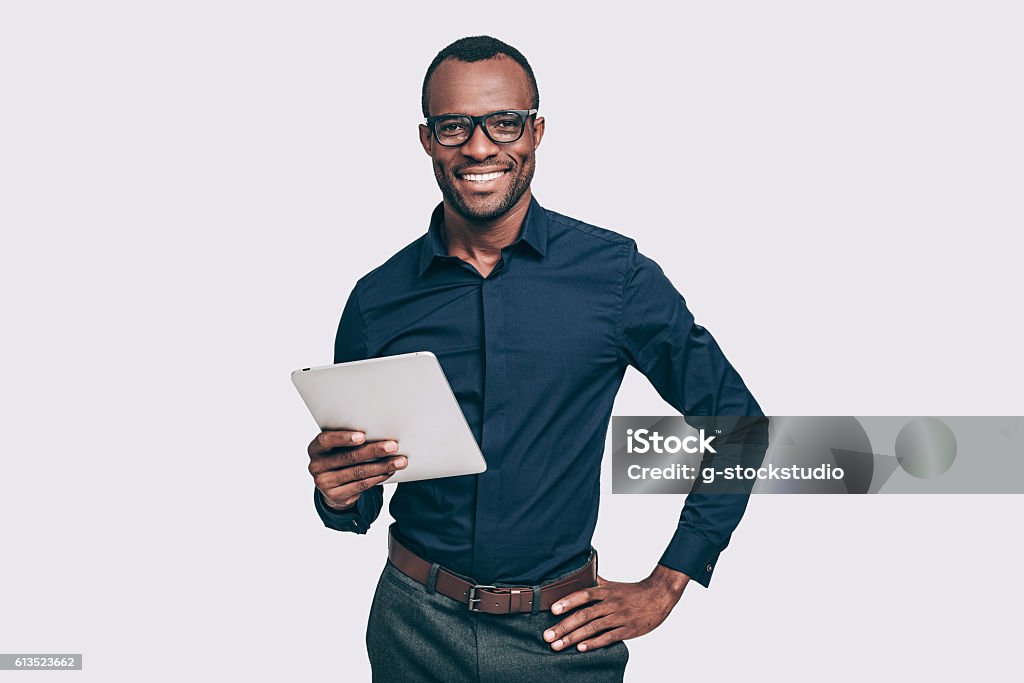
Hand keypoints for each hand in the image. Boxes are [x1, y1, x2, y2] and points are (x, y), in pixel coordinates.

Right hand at [307, 430, 406, 510]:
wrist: (331, 485)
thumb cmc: (339, 457)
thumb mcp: (338, 447)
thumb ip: (351, 441)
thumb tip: (380, 432)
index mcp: (315, 449)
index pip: (325, 440)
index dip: (343, 438)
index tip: (362, 436)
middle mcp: (316, 466)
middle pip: (348, 457)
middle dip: (374, 451)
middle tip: (392, 446)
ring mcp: (324, 483)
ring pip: (358, 472)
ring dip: (382, 466)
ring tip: (399, 461)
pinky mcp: (335, 496)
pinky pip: (361, 485)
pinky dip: (378, 477)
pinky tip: (389, 471)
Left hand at [542, 565, 689, 651]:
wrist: (659, 596)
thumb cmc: (633, 591)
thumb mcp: (614, 584)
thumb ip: (596, 582)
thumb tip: (580, 575)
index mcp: (606, 591)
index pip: (584, 594)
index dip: (568, 601)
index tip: (553, 610)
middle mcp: (611, 604)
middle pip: (584, 615)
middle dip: (564, 626)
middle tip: (548, 636)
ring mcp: (619, 618)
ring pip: (593, 628)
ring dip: (573, 638)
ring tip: (558, 646)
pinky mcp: (627, 630)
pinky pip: (608, 638)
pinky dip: (594, 643)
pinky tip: (581, 649)